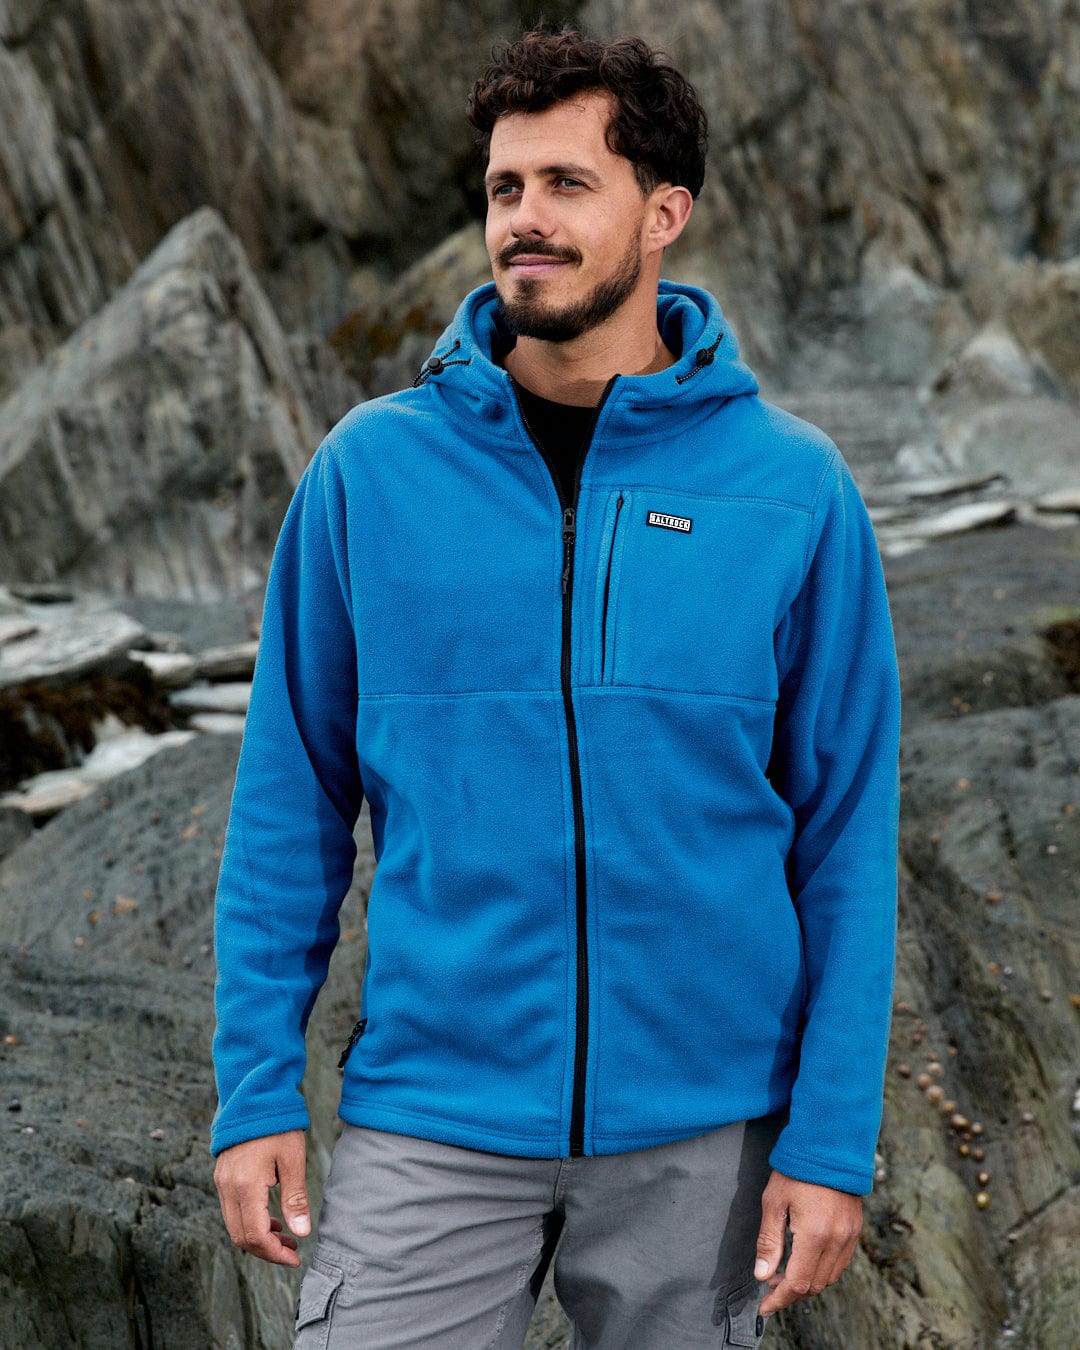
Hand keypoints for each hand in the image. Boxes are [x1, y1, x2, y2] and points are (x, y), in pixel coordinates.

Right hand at [213, 1129, 310, 1265]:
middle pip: (241, 1237)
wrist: (254, 1097)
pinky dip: (250, 1222)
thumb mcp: (293, 1160)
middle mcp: (228, 1188)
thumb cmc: (277, 1125)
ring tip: (286, 1236)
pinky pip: (232, 1211)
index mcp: (246, 1185)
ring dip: (258, 1238)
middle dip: (266, 1250)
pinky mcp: (222, 1177)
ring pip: (235, 1226)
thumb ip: (295, 1198)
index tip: (295, 1258)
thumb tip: (301, 1233)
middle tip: (292, 1251)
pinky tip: (271, 1219)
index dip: (275, 1253)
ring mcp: (222, 1183)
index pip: (255, 1235)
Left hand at [753, 1170, 861, 1316]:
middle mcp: (836, 1241)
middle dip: (790, 1291)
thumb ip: (769, 1242)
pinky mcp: (855, 1230)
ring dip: (806, 1281)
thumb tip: (762, 1275)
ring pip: (828, 1278)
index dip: (779, 1299)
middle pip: (814, 1285)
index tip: (764, 1307)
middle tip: (769, 1281)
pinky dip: (822, 1269)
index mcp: (814, 1236)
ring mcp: (849, 1237)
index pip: (797, 1284)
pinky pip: (840, 1263)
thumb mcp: (773, 1202)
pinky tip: (805, 1258)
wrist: (829, 1146)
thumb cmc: (797, 1170)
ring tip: (784, 1270)